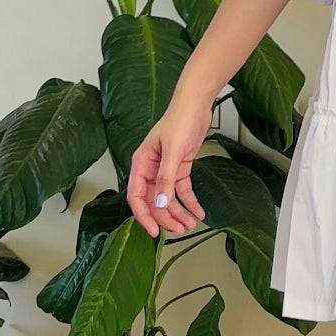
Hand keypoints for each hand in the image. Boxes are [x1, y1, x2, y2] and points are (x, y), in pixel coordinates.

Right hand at [126, 100, 212, 237]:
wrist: (196, 105)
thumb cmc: (180, 120)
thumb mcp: (172, 151)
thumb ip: (166, 178)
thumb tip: (160, 203)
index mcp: (141, 164)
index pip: (137, 196)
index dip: (144, 216)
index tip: (154, 231)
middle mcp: (151, 169)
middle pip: (154, 201)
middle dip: (166, 217)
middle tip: (179, 230)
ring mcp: (165, 170)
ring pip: (168, 199)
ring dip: (178, 213)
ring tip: (190, 225)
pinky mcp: (180, 168)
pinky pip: (182, 190)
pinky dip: (190, 202)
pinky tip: (198, 212)